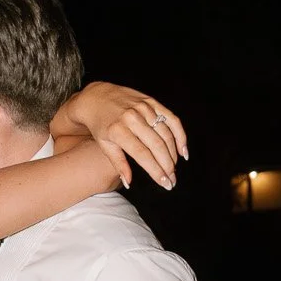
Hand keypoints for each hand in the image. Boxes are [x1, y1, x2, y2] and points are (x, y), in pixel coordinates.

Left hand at [53, 83, 188, 190]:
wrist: (97, 97)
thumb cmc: (100, 125)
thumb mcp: (105, 145)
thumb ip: (118, 164)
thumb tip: (129, 183)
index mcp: (118, 131)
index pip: (142, 155)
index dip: (155, 170)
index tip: (164, 183)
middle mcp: (132, 118)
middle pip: (157, 145)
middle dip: (167, 166)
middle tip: (172, 181)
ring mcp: (143, 108)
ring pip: (166, 134)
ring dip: (173, 154)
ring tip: (174, 169)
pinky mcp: (152, 101)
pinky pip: (172, 119)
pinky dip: (180, 135)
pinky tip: (182, 150)